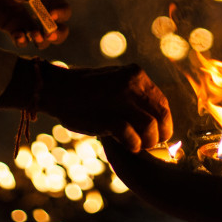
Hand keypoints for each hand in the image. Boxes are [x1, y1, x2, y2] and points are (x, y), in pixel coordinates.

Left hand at [0, 0, 69, 48]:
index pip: (62, 8)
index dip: (61, 13)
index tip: (52, 15)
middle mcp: (42, 12)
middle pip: (60, 28)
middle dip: (58, 34)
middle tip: (50, 34)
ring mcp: (29, 23)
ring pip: (44, 40)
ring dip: (42, 41)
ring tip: (35, 37)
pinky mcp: (15, 30)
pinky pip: (22, 40)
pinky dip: (22, 41)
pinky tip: (18, 37)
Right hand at [38, 63, 172, 151]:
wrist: (56, 89)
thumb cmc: (86, 91)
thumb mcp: (116, 83)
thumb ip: (135, 96)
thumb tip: (156, 121)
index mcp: (136, 75)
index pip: (162, 103)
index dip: (164, 122)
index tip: (159, 134)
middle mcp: (132, 83)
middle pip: (161, 115)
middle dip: (160, 134)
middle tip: (151, 144)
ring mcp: (120, 98)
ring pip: (151, 127)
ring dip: (148, 142)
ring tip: (139, 146)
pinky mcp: (107, 115)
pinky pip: (131, 136)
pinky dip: (134, 145)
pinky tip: (130, 147)